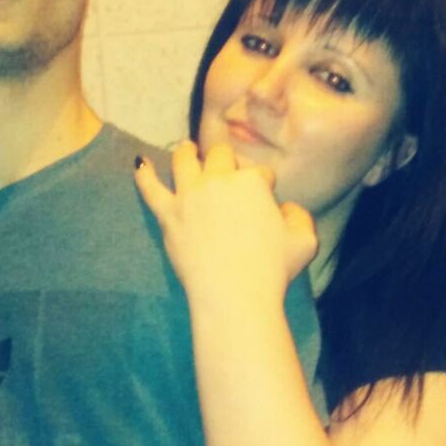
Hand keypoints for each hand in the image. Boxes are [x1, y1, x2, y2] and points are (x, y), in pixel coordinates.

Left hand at [135, 141, 317, 315]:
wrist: (234, 296)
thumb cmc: (272, 270)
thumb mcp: (305, 242)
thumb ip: (300, 216)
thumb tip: (286, 208)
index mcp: (252, 181)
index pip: (259, 172)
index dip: (264, 184)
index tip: (265, 197)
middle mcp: (218, 179)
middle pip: (221, 156)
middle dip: (227, 160)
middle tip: (227, 171)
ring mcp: (189, 195)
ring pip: (184, 160)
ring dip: (187, 152)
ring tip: (186, 149)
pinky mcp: (169, 215)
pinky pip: (150, 189)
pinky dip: (144, 174)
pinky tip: (140, 163)